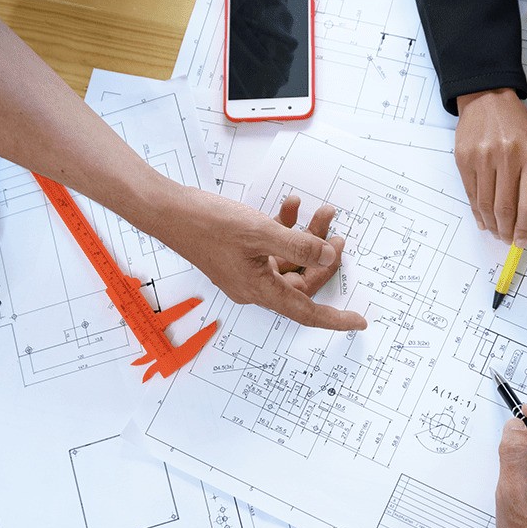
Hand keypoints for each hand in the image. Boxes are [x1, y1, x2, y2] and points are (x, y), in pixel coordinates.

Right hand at [151, 187, 367, 330]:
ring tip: (319, 211)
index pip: (306, 312)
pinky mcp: (240, 253)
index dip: (334, 318)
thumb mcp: (260, 232)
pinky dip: (285, 228)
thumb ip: (299, 246)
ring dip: (307, 237)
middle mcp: (254, 286)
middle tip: (337, 233)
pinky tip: (291, 206)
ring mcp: (246, 269)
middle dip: (322, 256)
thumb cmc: (207, 224)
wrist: (168, 211)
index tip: (358, 321)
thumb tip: (329, 257)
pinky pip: (272, 247)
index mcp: (259, 290)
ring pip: (289, 260)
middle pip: (301, 281)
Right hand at [455, 88, 526, 246]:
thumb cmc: (517, 126)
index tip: (524, 239)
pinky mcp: (464, 159)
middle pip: (506, 209)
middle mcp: (508, 156)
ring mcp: (483, 158)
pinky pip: (472, 194)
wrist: (487, 99)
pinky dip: (478, 212)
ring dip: (492, 225)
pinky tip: (483, 219)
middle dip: (508, 231)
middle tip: (509, 239)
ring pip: (486, 205)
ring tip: (498, 231)